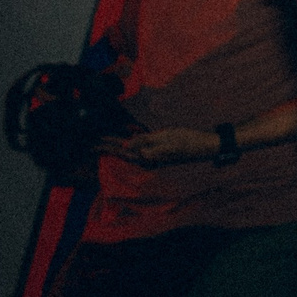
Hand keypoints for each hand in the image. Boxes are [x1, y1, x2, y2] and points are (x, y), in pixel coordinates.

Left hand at [93, 126, 218, 166]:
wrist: (204, 148)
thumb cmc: (188, 140)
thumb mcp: (167, 137)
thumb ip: (146, 141)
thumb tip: (126, 145)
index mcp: (148, 155)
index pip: (123, 149)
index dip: (108, 144)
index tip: (94, 141)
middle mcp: (148, 159)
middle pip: (123, 153)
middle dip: (108, 147)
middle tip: (92, 143)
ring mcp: (152, 159)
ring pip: (128, 154)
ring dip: (116, 148)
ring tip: (103, 143)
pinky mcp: (156, 156)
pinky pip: (137, 152)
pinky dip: (128, 147)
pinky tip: (124, 142)